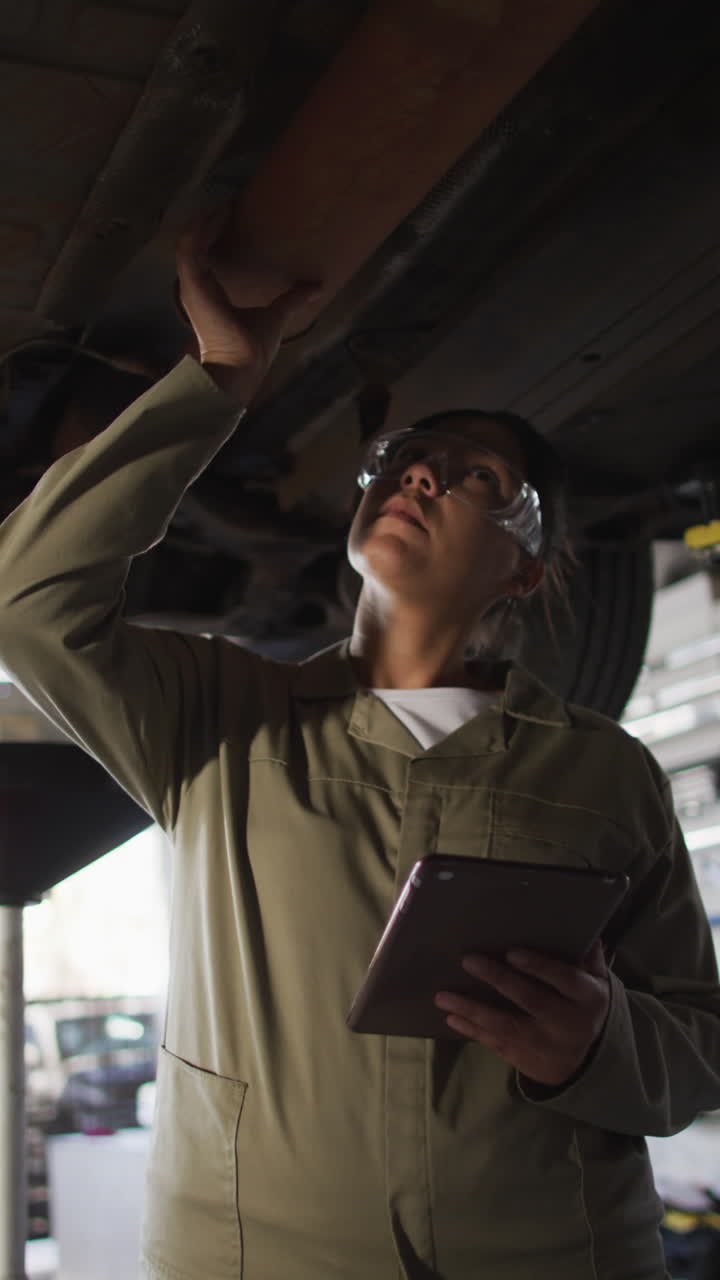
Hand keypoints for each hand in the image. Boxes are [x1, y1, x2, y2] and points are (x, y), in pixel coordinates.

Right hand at [175, 205, 321, 397]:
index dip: (213, 235)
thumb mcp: (277, 315)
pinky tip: (215, 212)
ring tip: (221, 203)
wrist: (243, 366)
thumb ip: (293, 298)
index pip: (206, 258)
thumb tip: (317, 287)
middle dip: (206, 223)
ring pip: (189, 243)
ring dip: (202, 221)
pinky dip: (199, 228)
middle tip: (224, 203)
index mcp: (210, 296)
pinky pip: (190, 247)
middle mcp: (197, 290)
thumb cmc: (253, 349)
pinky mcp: (194, 285)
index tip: (228, 214)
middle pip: (194, 246)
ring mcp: (192, 287)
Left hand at [434, 939, 609, 1086]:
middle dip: (498, 979)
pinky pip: (495, 1042)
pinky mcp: (523, 1058)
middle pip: (530, 999)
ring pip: (505, 1025)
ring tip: (443, 996)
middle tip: (469, 960)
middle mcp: (565, 1022)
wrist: (584, 1063)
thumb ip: (591, 960)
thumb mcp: (597, 984)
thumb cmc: (583, 1007)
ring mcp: (542, 1043)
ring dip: (472, 1010)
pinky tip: (451, 1018)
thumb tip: (588, 936)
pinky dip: (472, 1030)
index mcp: (586, 998)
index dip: (539, 967)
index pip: (564, 980)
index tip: (512, 953)